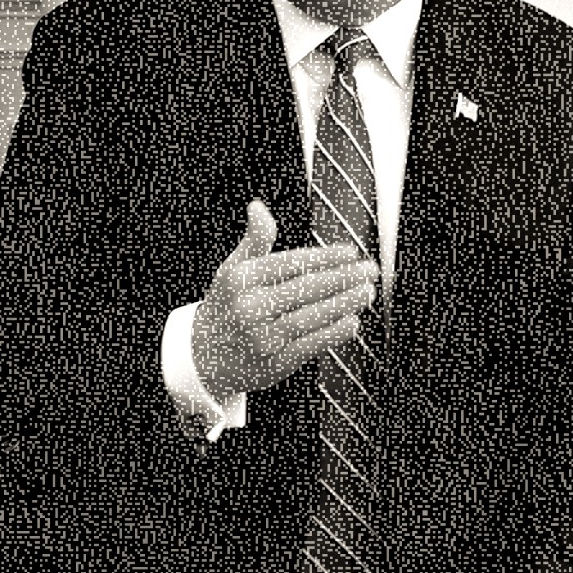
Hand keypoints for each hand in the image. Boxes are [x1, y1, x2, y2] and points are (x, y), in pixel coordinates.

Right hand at [189, 198, 378, 402]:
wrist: (203, 356)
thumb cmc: (226, 306)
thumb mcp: (232, 269)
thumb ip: (254, 240)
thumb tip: (258, 208)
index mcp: (241, 279)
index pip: (290, 263)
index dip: (324, 257)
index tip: (350, 252)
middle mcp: (249, 307)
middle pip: (305, 289)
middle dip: (343, 278)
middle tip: (369, 271)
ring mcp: (261, 337)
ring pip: (310, 317)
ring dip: (343, 304)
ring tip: (366, 292)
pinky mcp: (272, 364)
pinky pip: (308, 346)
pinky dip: (332, 334)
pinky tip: (351, 322)